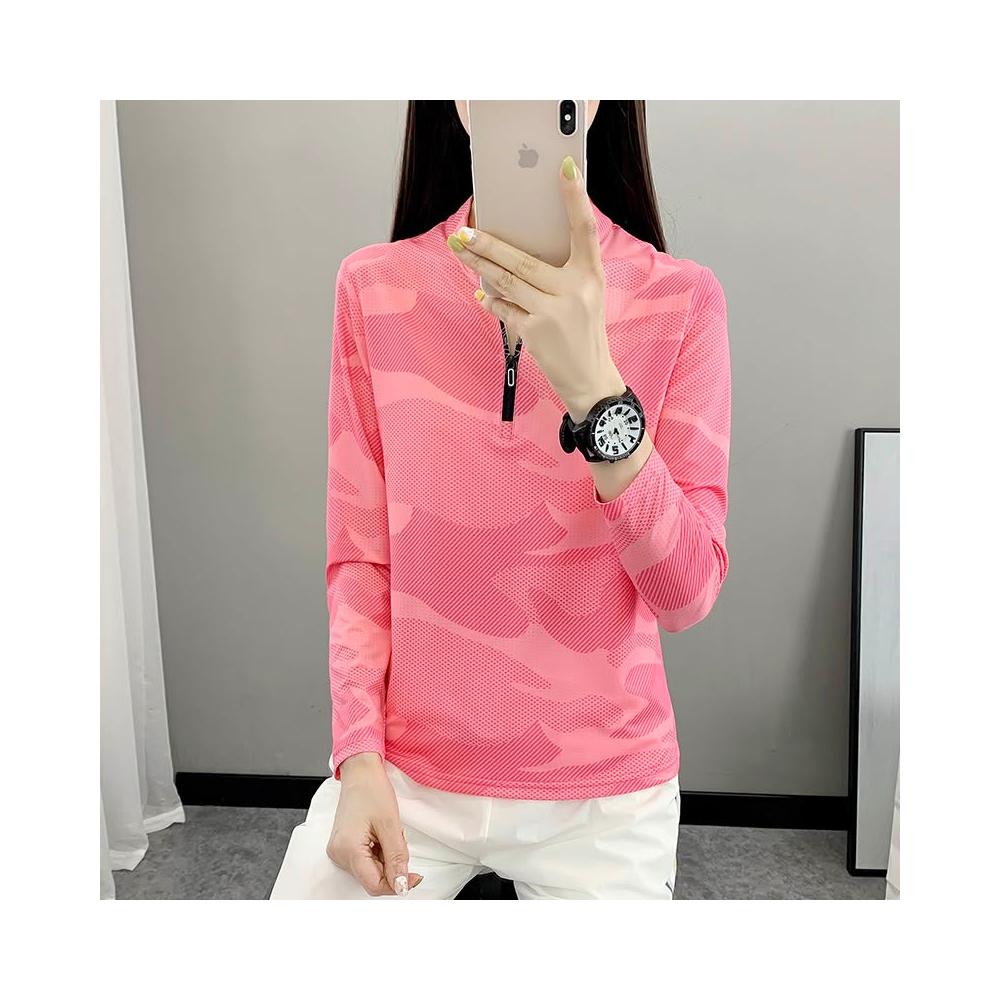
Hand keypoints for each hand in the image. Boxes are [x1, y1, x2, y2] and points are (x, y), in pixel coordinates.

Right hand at [326, 752, 423, 895]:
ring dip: (386, 856)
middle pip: (372, 877)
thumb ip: (397, 858)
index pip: (374, 885)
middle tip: (399, 839)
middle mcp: (339, 854)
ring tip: (388, 832)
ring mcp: (339, 850)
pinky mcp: (343, 845)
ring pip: (370, 869)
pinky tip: (380, 832)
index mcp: (347, 850)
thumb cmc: (372, 789)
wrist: (361, 771)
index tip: (413, 876)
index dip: (397, 883)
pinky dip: (379, 851)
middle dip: (391, 864)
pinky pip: (365, 859)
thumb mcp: (391, 824)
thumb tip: (402, 885)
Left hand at [446, 155, 625, 421]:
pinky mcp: (535, 332)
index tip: (564, 167)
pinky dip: (491, 300)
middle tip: (464, 230)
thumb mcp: (585, 297)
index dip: (575, 197)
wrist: (591, 380)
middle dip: (489, 244)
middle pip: (523, 259)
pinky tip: (482, 292)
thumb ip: (561, 272)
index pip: (584, 228)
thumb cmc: (584, 332)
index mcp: (591, 274)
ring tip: (459, 249)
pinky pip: (504, 308)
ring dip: (479, 266)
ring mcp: (554, 312)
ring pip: (506, 281)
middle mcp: (575, 290)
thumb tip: (514, 250)